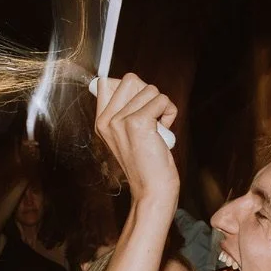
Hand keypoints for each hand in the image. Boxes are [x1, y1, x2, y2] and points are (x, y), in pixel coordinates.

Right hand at [94, 74, 178, 204]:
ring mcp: (120, 121)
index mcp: (101, 122)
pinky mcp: (138, 123)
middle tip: (151, 118)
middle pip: (130, 80)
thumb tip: (133, 83)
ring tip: (158, 129)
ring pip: (150, 89)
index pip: (106, 82)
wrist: (152, 191)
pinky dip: (170, 113)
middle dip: (148, 95)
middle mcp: (106, 120)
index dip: (130, 89)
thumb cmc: (146, 164)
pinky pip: (162, 100)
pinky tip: (163, 131)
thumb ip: (124, 110)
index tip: (139, 107)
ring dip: (162, 106)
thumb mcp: (128, 135)